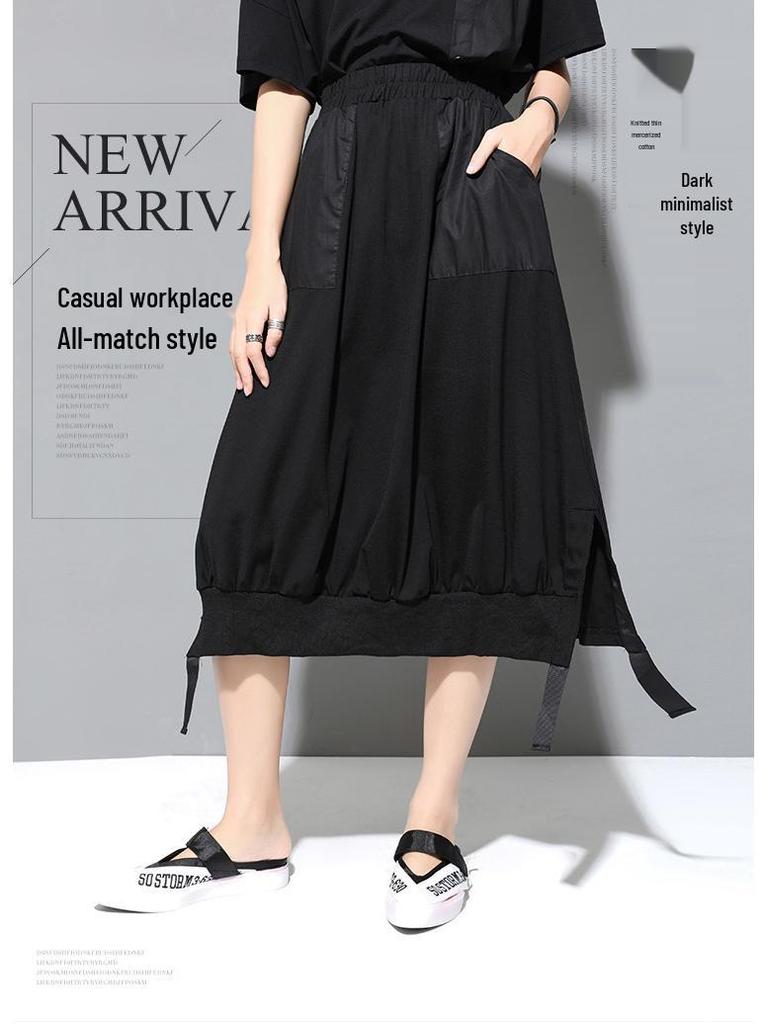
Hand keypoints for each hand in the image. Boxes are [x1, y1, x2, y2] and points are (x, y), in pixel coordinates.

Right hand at [230, 248, 286, 393]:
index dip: (259, 369)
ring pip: (232, 350)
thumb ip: (276, 331)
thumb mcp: (281, 307)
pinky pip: (231, 343)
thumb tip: (270, 352)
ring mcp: (236, 320)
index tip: (265, 382)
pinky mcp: (236, 319)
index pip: (253, 351)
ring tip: (240, 384)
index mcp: (252, 319)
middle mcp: (240, 321)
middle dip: (244, 375)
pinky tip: (236, 365)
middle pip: (239, 354)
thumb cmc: (274, 284)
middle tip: (248, 391)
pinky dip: (233, 357)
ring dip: (235, 369)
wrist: (260, 266)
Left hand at [465, 101, 556, 176]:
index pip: (492, 181)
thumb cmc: (516, 130)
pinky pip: (520, 182)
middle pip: (501, 184)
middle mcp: (518, 170)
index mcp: (506, 161)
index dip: (486, 182)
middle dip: (495, 182)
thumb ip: (481, 154)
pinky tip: (511, 170)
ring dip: (505, 181)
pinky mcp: (532, 176)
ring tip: (503, 170)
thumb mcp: (493, 136)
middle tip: (493, 172)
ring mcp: (526, 174)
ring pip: (511, 184)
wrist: (538, 127)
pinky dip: (514, 179)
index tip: (482, 178)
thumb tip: (470, 171)